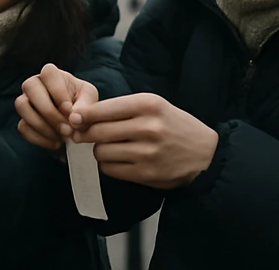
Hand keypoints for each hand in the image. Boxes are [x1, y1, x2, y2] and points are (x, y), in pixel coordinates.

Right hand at [16, 63, 97, 150]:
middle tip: (67, 129)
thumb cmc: (82, 102)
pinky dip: (40, 138)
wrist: (76, 122)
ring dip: (41, 125)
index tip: (69, 110)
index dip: (57, 91)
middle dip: (49, 111)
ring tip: (61, 137)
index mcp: (53, 74)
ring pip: (22, 106)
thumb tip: (73, 118)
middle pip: (30, 87)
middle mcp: (35, 84)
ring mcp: (26, 101)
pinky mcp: (23, 120)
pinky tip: (56, 143)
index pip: (48, 72)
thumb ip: (85, 105)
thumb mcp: (89, 99)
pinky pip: (23, 127)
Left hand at [71, 93, 218, 188]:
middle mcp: (147, 127)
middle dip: (85, 134)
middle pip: (98, 132)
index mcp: (147, 104)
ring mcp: (146, 152)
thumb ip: (122, 109)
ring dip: (99, 151)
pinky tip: (118, 160)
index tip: (73, 119)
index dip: (83, 115)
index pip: (103, 109)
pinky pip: (111, 170)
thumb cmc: (174, 124)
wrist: (205, 153)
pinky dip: (108, 165)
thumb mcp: (154, 105)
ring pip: (102, 152)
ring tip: (108, 147)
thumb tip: (83, 118)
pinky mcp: (146, 174)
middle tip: (82, 134)